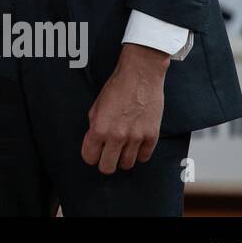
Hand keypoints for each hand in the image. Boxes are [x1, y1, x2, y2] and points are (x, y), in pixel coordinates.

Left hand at [81, 43, 168, 174]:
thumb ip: (94, 126)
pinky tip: (136, 144)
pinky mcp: (152, 136)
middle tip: (107, 155)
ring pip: (127, 165)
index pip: (90, 158)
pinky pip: (144, 157)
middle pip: (107, 167)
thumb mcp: (96, 106)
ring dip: (123, 158)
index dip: (90, 156)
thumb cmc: (117, 87)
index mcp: (99, 128)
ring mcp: (136, 137)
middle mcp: (117, 136)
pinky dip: (140, 153)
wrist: (140, 75)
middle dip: (105, 162)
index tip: (94, 153)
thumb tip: (95, 141)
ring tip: (123, 148)